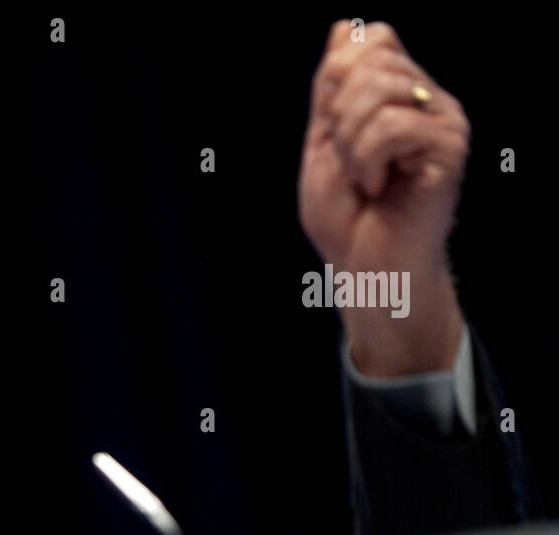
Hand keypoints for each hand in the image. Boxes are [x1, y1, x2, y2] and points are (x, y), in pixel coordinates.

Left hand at [299, 20, 469, 376]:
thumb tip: (344, 28)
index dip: (336, 78)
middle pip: (369, 60)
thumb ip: (331, 89)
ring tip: (363, 178)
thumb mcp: (323, 142)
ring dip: (349, 144)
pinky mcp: (449, 148)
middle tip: (349, 163)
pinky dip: (365, 162)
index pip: (371, 39)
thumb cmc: (346, 217)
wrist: (365, 269)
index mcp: (400, 94)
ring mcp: (443, 122)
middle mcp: (428, 100)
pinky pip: (392, 127)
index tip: (334, 129)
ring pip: (378, 91)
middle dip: (337, 116)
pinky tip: (377, 188)